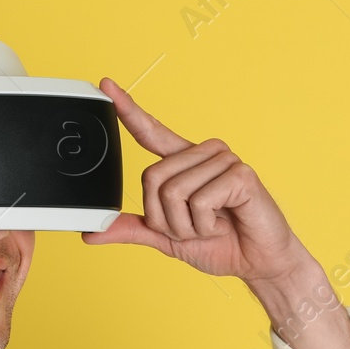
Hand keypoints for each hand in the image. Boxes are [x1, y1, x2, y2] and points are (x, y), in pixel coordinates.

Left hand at [82, 78, 311, 284]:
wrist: (258, 263)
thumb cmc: (221, 244)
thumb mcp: (168, 238)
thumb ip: (134, 229)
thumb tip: (91, 233)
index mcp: (185, 163)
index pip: (151, 132)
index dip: (128, 110)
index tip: (106, 84)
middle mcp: (203, 154)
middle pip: (152, 177)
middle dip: (166, 218)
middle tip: (193, 228)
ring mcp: (223, 160)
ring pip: (174, 192)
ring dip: (187, 225)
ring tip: (213, 226)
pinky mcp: (240, 174)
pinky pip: (200, 201)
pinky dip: (206, 225)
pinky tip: (226, 223)